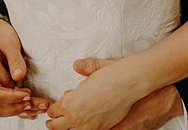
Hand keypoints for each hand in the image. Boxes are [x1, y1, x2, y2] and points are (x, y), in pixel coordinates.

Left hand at [46, 58, 183, 129]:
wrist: (133, 82)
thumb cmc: (116, 74)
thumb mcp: (98, 69)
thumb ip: (86, 68)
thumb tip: (77, 65)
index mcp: (71, 102)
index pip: (54, 111)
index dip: (55, 107)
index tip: (57, 104)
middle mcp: (78, 118)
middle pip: (57, 127)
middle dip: (55, 121)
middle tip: (54, 118)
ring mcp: (90, 127)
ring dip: (70, 126)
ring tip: (72, 121)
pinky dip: (85, 127)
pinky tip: (89, 121)